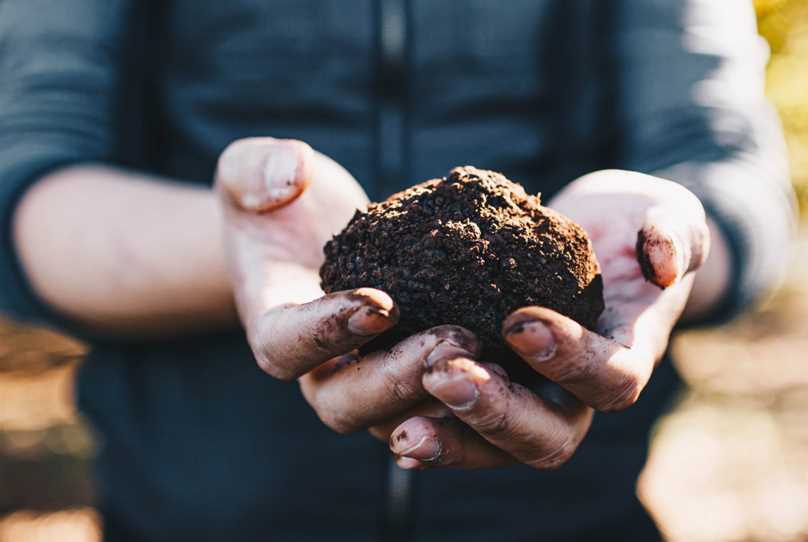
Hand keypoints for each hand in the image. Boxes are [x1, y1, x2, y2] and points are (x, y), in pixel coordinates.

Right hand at [217, 137, 472, 433]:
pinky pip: (439, 403)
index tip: (380, 302)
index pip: (286, 347)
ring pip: (399, 417)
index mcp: (274, 326)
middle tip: (453, 340)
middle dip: (398, 379)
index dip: (328, 332)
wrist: (315, 231)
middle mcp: (319, 369)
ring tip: (493, 358)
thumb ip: (255, 170)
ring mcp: (367, 380)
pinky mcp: (412, 374)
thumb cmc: (280, 203)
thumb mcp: (250, 172)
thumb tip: (287, 176)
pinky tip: (519, 364)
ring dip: (444, 399)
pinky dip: (474, 394)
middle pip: (346, 403)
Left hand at [387, 170, 709, 468]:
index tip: (520, 320)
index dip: (570, 360)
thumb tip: (663, 263)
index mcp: (624, 355)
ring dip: (450, 436)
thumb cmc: (631, 227)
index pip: (610, 380)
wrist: (593, 237)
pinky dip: (428, 429)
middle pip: (546, 436)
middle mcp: (574, 393)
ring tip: (402, 423)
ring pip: (494, 447)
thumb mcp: (662, 215)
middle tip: (445, 374)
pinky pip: (459, 426)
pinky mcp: (487, 387)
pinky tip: (390, 424)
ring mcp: (528, 396)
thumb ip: (672, 232)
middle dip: (495, 412)